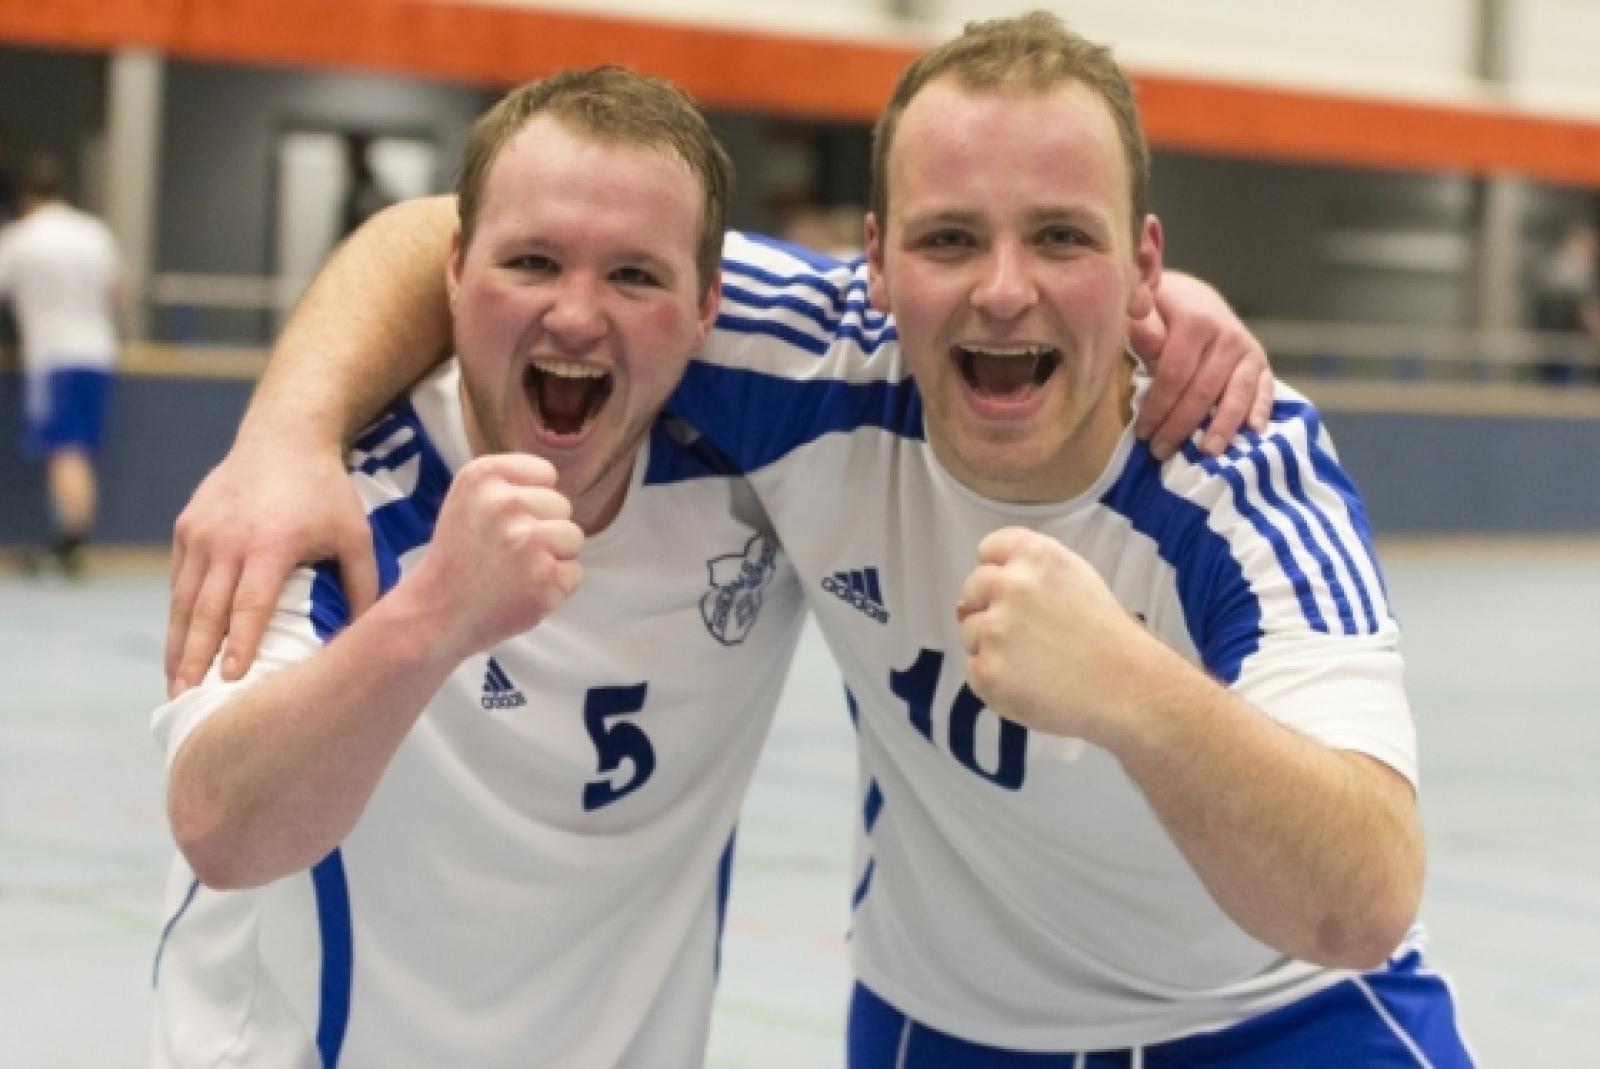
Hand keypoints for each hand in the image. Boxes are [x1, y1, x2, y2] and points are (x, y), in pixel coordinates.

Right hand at [167, 442, 377, 695]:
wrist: (284, 436)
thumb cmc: (327, 491)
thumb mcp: (356, 535)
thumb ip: (365, 586)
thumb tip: (371, 638)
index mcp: (270, 544)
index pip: (249, 606)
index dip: (238, 646)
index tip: (228, 683)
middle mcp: (227, 540)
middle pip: (206, 610)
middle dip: (194, 659)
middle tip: (187, 700)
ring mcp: (200, 532)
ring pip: (183, 599)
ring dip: (178, 644)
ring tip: (177, 685)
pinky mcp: (186, 527)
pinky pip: (179, 579)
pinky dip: (179, 614)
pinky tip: (181, 646)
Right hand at [399, 454, 583, 660]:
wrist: (437, 613)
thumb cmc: (458, 556)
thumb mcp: (468, 499)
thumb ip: (509, 484)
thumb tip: (555, 487)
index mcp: (483, 477)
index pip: (545, 473)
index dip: (533, 498)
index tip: (507, 519)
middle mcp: (506, 504)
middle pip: (562, 506)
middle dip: (544, 528)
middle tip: (509, 551)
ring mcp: (529, 542)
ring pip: (574, 538)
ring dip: (554, 556)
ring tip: (519, 569)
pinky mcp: (546, 579)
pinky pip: (574, 573)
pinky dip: (555, 586)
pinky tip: (524, 590)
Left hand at [956, 527, 1157, 742]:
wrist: (1128, 688)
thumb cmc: (1107, 637)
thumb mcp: (1076, 581)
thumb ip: (1026, 578)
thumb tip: (963, 604)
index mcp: (1037, 556)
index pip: (990, 547)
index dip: (1000, 571)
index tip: (1017, 593)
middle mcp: (1011, 585)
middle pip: (973, 588)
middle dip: (991, 608)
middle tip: (1029, 635)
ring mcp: (995, 629)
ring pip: (970, 631)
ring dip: (992, 646)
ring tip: (1036, 663)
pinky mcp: (986, 670)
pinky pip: (974, 669)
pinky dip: (994, 679)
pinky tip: (1029, 683)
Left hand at [1130, 270, 1273, 459]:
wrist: (1194, 297)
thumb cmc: (1162, 311)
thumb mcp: (1146, 311)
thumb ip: (1144, 327)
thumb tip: (1141, 333)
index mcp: (1195, 322)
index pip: (1174, 375)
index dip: (1157, 407)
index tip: (1142, 433)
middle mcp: (1227, 335)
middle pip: (1203, 391)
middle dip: (1181, 425)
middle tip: (1161, 451)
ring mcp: (1248, 349)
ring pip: (1237, 394)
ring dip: (1223, 427)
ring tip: (1208, 452)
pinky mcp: (1260, 360)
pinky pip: (1264, 388)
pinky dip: (1261, 410)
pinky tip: (1254, 431)